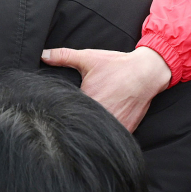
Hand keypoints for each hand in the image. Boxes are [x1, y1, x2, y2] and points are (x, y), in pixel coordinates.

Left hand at [40, 46, 171, 131]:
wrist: (148, 72)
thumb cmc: (118, 65)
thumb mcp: (89, 58)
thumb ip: (64, 57)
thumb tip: (42, 55)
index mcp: (88, 100)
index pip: (66, 113)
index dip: (60, 112)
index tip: (57, 110)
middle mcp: (102, 114)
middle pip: (80, 124)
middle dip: (75, 121)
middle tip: (71, 117)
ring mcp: (115, 124)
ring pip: (95, 133)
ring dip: (91, 128)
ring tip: (86, 122)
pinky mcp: (126, 129)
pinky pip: (111, 137)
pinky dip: (105, 133)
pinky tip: (100, 127)